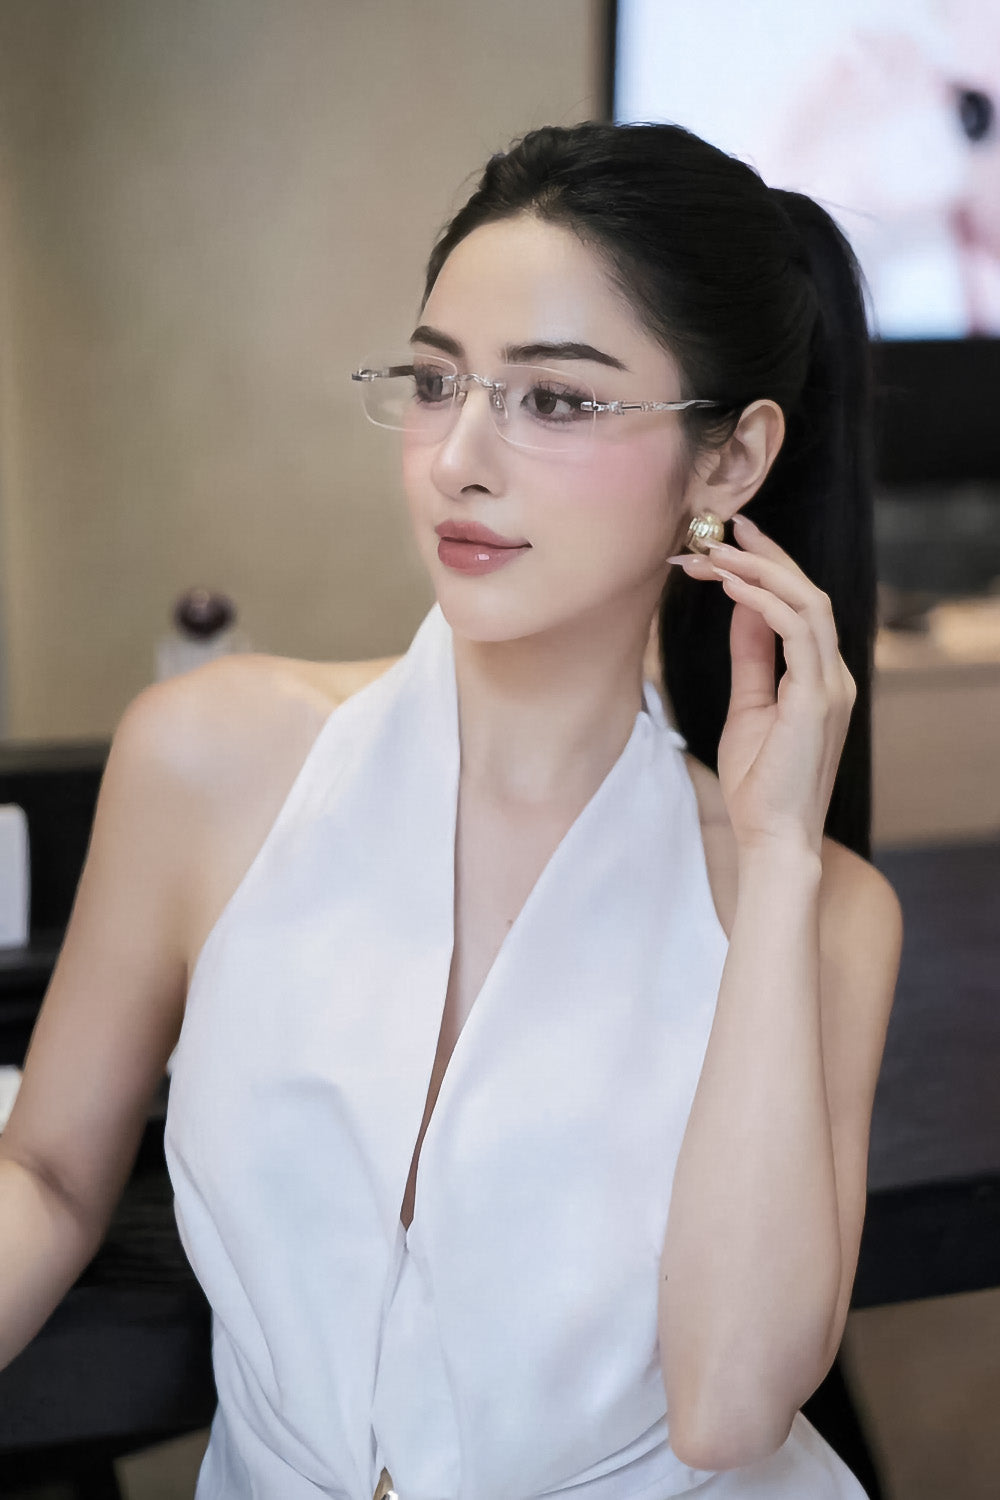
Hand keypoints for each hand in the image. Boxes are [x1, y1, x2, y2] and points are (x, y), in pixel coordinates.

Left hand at [668, 516, 855, 856]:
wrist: (773, 837)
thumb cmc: (760, 783)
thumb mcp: (750, 706)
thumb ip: (752, 657)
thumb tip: (743, 610)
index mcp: (821, 677)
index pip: (802, 606)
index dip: (768, 570)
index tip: (730, 544)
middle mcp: (835, 675)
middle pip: (809, 593)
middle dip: (766, 557)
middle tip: (726, 529)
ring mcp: (832, 686)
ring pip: (807, 603)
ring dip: (760, 572)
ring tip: (717, 555)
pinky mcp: (818, 699)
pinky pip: (798, 632)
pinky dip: (765, 603)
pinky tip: (732, 589)